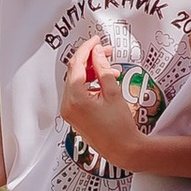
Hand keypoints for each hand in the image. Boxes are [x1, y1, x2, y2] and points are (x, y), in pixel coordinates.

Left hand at [60, 34, 148, 166]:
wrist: (123, 149)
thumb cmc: (120, 127)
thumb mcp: (113, 92)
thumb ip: (103, 69)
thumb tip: (97, 53)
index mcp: (75, 98)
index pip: (77, 64)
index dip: (87, 49)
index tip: (96, 41)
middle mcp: (67, 105)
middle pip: (75, 72)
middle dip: (91, 60)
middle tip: (105, 52)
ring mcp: (69, 111)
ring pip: (76, 82)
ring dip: (91, 72)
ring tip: (110, 68)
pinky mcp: (73, 115)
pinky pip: (78, 93)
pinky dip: (89, 84)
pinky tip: (104, 81)